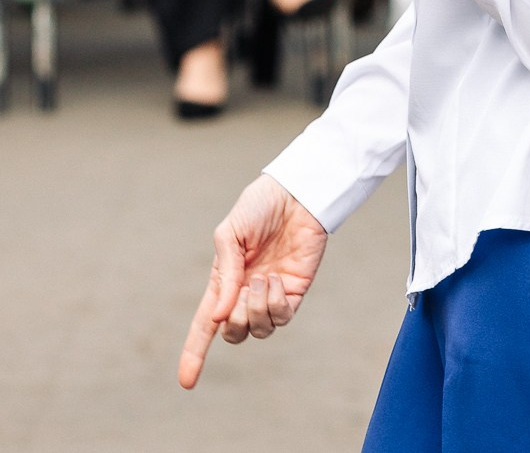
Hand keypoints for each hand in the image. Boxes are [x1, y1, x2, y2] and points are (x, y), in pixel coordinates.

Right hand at [178, 175, 327, 389]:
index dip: (194, 353)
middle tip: (242, 291)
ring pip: (259, 330)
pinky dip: (276, 304)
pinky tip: (277, 281)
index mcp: (223, 281)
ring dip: (256, 310)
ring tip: (263, 278)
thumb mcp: (230, 234)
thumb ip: (225, 273)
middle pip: (234, 333)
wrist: (295, 194)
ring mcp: (270, 294)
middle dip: (234, 322)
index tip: (186, 382)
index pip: (205, 325)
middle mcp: (245, 293)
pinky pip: (283, 316)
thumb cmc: (259, 207)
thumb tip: (221, 316)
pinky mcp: (295, 291)